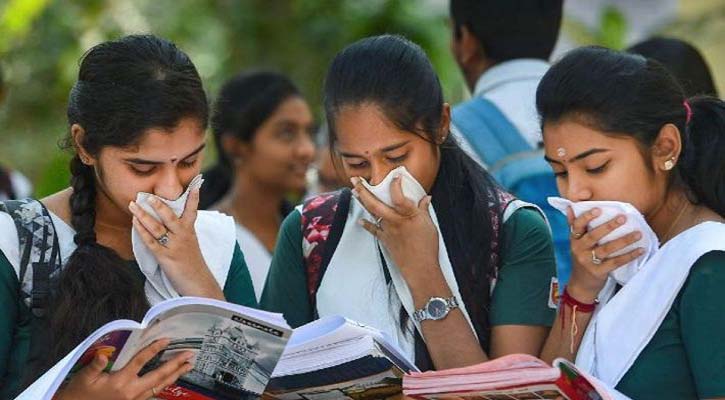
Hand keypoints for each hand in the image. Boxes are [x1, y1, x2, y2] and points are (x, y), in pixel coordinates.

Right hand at [54, 339, 193, 399]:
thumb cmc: (79, 393)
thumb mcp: (84, 378)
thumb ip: (95, 366)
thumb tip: (103, 355)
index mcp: (120, 382)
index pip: (140, 361)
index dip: (154, 349)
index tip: (166, 340)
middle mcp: (131, 391)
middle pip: (158, 375)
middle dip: (176, 364)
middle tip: (190, 355)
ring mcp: (135, 399)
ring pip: (160, 386)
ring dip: (175, 375)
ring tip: (188, 366)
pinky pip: (154, 392)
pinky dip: (165, 384)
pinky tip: (172, 378)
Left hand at [129, 188, 223, 299]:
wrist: (199, 285)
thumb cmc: (193, 266)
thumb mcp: (191, 246)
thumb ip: (181, 234)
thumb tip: (167, 224)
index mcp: (190, 232)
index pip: (192, 211)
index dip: (193, 198)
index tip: (195, 185)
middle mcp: (183, 236)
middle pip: (170, 216)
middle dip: (158, 205)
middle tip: (148, 195)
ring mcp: (174, 246)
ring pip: (157, 227)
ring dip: (143, 215)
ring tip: (133, 205)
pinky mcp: (166, 258)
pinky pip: (151, 242)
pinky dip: (142, 231)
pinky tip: (135, 223)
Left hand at [351, 176, 443, 292]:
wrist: (420, 269)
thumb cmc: (428, 248)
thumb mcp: (430, 225)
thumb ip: (424, 210)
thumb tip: (426, 198)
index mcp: (409, 215)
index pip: (399, 196)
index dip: (395, 184)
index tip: (395, 176)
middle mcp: (396, 221)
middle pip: (376, 204)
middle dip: (364, 190)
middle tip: (355, 180)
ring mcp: (388, 230)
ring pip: (372, 213)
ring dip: (362, 202)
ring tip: (354, 191)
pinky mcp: (385, 239)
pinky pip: (374, 230)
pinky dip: (367, 224)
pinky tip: (361, 219)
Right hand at [567, 207, 643, 301]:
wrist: (580, 284)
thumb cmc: (581, 259)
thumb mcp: (575, 243)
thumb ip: (574, 226)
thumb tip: (571, 207)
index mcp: (574, 240)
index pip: (577, 226)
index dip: (586, 217)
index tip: (599, 209)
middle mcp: (579, 250)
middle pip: (593, 236)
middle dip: (608, 226)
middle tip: (623, 217)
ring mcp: (588, 261)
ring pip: (606, 249)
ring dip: (623, 240)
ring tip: (638, 234)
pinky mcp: (598, 272)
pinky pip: (615, 262)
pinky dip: (628, 256)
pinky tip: (639, 250)